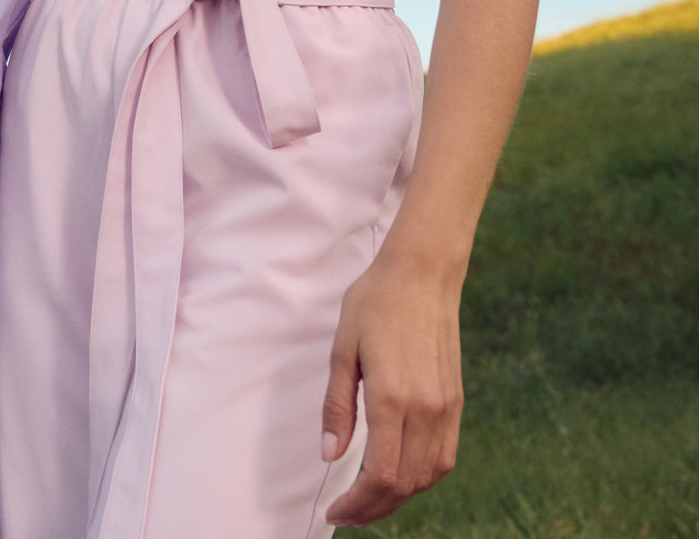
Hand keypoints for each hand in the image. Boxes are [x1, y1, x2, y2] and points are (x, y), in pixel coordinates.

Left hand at [321, 253, 463, 526]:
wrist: (422, 275)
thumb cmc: (375, 304)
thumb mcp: (342, 350)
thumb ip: (337, 407)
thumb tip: (330, 456)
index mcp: (392, 398)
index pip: (380, 475)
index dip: (357, 502)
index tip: (335, 509)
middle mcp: (425, 410)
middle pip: (404, 484)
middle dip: (374, 508)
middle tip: (347, 512)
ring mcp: (446, 408)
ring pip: (428, 476)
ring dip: (399, 497)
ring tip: (370, 499)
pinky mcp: (457, 402)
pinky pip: (445, 457)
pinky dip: (423, 476)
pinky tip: (401, 475)